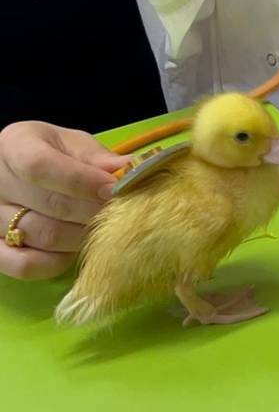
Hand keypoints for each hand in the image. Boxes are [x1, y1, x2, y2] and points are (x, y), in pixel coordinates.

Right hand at [0, 122, 127, 280]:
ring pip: (42, 236)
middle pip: (47, 204)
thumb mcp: (72, 145)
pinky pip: (24, 265)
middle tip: (119, 214)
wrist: (20, 172)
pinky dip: (55, 263)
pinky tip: (72, 251)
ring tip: (100, 229)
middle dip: (91, 211)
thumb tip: (130, 170)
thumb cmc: (53, 155)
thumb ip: (97, 158)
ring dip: (80, 236)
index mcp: (14, 145)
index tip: (113, 190)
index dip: (80, 181)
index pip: (40, 166)